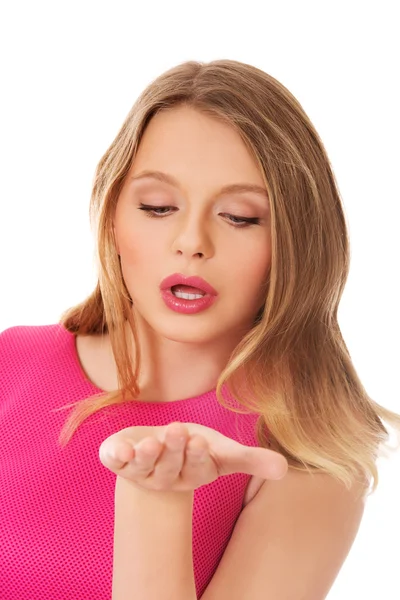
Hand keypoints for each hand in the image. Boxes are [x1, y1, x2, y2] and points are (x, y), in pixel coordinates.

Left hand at [99, 422, 287, 492]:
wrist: (157, 451)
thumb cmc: (195, 449)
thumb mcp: (223, 452)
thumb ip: (251, 459)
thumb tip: (284, 468)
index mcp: (193, 474)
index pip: (197, 468)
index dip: (198, 456)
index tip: (201, 441)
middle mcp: (166, 477)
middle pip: (170, 466)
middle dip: (174, 449)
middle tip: (179, 430)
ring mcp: (140, 472)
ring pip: (143, 466)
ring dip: (146, 455)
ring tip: (151, 441)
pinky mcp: (119, 462)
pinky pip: (115, 461)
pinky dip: (115, 456)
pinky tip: (119, 448)